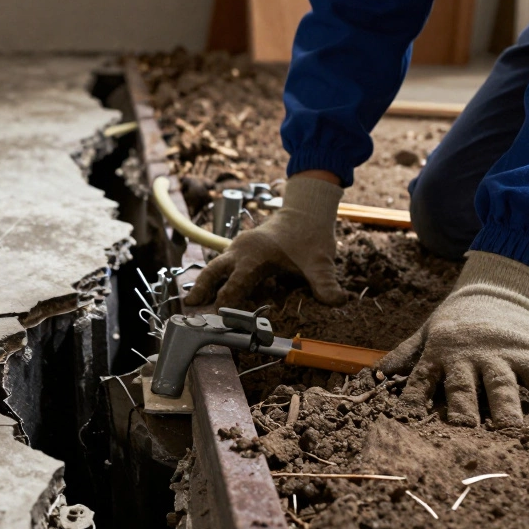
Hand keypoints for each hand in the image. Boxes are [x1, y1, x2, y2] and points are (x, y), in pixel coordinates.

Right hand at [186, 175, 346, 306]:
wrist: (306, 211)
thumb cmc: (311, 236)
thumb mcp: (320, 262)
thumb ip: (325, 283)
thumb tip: (338, 300)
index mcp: (257, 255)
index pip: (237, 283)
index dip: (228, 301)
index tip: (220, 317)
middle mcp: (242, 250)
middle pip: (214, 271)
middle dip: (202, 288)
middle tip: (190, 304)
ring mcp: (238, 248)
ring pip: (215, 267)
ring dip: (205, 284)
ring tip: (193, 301)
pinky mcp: (240, 250)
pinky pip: (225, 266)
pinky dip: (219, 279)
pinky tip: (215, 294)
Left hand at [378, 251, 528, 425]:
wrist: (493, 292)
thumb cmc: (454, 323)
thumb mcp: (426, 334)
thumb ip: (404, 356)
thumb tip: (372, 375)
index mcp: (439, 354)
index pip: (422, 379)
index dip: (414, 399)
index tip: (408, 420)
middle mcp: (468, 357)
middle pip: (464, 386)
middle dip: (463, 409)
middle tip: (465, 430)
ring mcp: (500, 356)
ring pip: (502, 385)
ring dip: (506, 408)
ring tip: (511, 430)